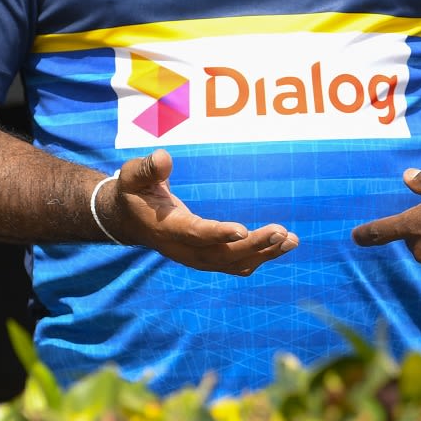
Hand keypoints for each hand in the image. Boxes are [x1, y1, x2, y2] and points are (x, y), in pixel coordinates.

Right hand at [106, 149, 298, 275]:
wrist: (129, 219)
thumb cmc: (135, 191)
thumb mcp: (133, 176)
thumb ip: (148, 168)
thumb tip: (163, 158)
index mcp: (167, 229)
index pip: (194, 234)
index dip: (218, 233)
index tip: (243, 229)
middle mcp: (184, 249)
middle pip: (221, 254)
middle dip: (253, 245)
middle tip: (282, 232)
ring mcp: (196, 257)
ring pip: (233, 262)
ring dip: (264, 253)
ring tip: (291, 240)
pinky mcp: (207, 256)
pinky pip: (236, 262)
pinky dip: (260, 256)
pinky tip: (282, 246)